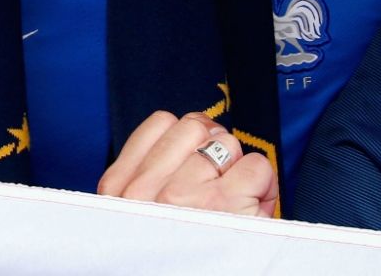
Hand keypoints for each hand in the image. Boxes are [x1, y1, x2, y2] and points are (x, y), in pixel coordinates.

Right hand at [97, 111, 278, 217]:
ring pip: (227, 144)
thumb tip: (194, 131)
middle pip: (196, 127)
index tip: (191, 162)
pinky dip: (261, 184)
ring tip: (230, 201)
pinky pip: (257, 166)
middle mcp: (150, 190)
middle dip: (212, 151)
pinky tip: (248, 209)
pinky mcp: (228, 206)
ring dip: (236, 168)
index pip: (162, 123)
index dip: (186, 140)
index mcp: (119, 189)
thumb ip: (149, 172)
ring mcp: (189, 197)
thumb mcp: (135, 215)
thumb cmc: (167, 258)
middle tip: (214, 185)